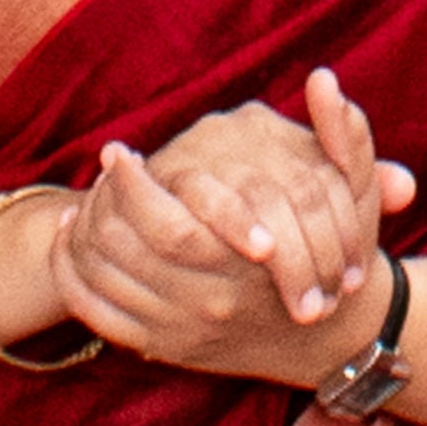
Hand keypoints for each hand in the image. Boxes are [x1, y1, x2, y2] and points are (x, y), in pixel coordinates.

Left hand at [58, 69, 415, 381]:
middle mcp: (208, 303)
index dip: (132, 184)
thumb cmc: (337, 255)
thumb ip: (345, 136)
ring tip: (83, 203)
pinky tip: (73, 241)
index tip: (119, 152)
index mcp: (244, 265)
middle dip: (101, 205)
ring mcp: (181, 329)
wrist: (327, 332)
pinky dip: (72, 277)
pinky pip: (96, 314)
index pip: (168, 226)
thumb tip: (324, 79)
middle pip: (126, 252)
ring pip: (106, 280)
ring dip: (83, 237)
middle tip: (97, 170)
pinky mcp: (162, 347)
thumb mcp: (354, 194)